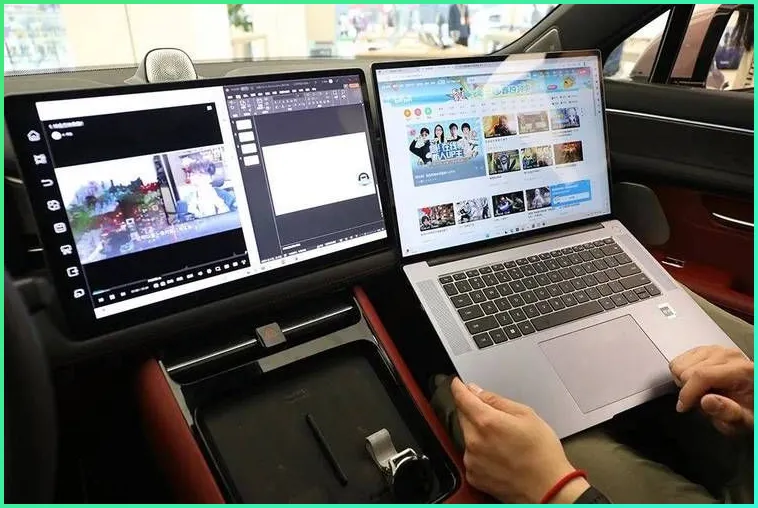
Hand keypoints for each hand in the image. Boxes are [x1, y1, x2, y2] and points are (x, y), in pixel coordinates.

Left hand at [451, 378, 587, 502]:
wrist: (548, 489)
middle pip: (463, 416)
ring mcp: (471, 460)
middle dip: (473, 411)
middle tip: (495, 417)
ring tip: (503, 441)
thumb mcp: (526, 415)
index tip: (457, 383)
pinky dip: (479, 452)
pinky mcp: (473, 475)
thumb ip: (497, 401)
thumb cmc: (542, 453)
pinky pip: (471, 455)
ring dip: (477, 432)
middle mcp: (474, 441)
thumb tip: (477, 391)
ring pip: (467, 436)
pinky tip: (499, 455)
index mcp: (486, 422)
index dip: (458, 388)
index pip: (462, 398)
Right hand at [670, 345, 752, 435]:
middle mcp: (727, 355)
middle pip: (687, 370)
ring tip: (699, 392)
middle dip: (688, 390)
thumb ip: (727, 413)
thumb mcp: (743, 420)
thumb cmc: (748, 408)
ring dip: (683, 382)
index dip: (688, 393)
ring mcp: (714, 350)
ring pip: (679, 364)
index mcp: (741, 370)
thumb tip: (706, 401)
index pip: (702, 375)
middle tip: (700, 401)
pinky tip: (696, 382)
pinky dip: (681, 374)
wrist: (750, 395)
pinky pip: (679, 360)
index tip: (683, 407)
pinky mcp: (704, 349)